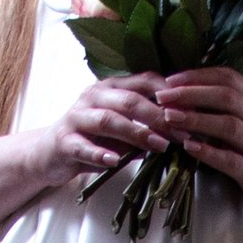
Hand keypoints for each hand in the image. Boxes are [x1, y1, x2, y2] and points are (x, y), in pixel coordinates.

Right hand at [44, 74, 172, 187]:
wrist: (50, 152)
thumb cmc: (93, 139)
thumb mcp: (123, 131)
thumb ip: (146, 128)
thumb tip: (183, 133)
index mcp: (112, 88)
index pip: (144, 81)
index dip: (168, 95)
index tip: (191, 111)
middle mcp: (94, 96)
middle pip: (129, 100)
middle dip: (158, 117)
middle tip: (181, 134)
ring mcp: (77, 116)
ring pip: (108, 120)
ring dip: (136, 133)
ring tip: (158, 146)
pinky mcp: (64, 140)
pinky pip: (82, 146)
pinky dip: (99, 153)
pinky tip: (114, 161)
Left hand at [154, 68, 242, 235]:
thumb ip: (227, 108)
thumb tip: (185, 94)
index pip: (228, 78)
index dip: (197, 76)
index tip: (169, 80)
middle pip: (226, 97)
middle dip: (191, 94)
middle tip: (162, 97)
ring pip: (228, 125)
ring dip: (196, 119)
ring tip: (169, 118)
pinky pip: (231, 159)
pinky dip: (208, 152)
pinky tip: (188, 148)